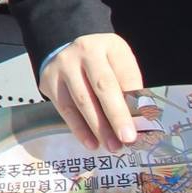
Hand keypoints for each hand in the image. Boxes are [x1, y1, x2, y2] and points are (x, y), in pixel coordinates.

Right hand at [40, 32, 143, 150]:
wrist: (69, 50)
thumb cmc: (103, 62)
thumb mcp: (121, 64)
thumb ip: (130, 88)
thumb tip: (140, 121)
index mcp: (108, 46)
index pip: (124, 76)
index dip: (134, 101)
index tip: (143, 124)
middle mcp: (82, 52)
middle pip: (101, 87)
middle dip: (116, 116)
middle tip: (127, 139)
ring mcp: (62, 65)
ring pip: (80, 101)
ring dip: (98, 127)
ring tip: (112, 146)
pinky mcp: (48, 80)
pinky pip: (64, 108)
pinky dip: (78, 128)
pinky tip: (91, 142)